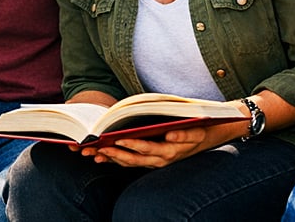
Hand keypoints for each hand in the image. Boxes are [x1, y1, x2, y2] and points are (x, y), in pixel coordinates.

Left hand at [85, 126, 208, 168]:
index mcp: (168, 152)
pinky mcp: (148, 160)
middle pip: (133, 159)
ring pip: (128, 162)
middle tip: (97, 149)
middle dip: (114, 154)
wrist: (201, 140)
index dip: (132, 144)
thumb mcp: (195, 131)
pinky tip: (100, 155)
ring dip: (110, 158)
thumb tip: (170, 136)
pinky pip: (129, 162)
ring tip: (92, 153)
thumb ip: (184, 135)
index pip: (147, 149)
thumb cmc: (197, 131)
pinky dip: (115, 159)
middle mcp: (159, 160)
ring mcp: (152, 162)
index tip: (117, 138)